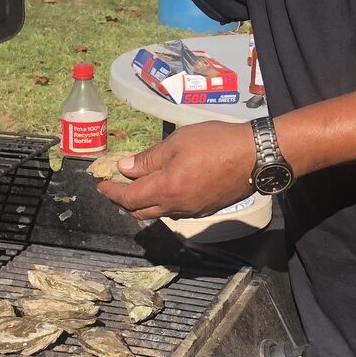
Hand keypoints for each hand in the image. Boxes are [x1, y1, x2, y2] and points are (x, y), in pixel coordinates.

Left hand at [97, 121, 255, 219]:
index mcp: (165, 188)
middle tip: (116, 188)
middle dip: (124, 202)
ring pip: (159, 214)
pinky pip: (176, 212)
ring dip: (144, 205)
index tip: (100, 185)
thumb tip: (123, 169)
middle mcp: (176, 206)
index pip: (128, 198)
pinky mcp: (205, 210)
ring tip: (139, 188)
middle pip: (141, 212)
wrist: (254, 156)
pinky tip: (166, 190)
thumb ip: (148, 159)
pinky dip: (163, 204)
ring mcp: (192, 211)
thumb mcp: (177, 142)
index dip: (111, 193)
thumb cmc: (214, 142)